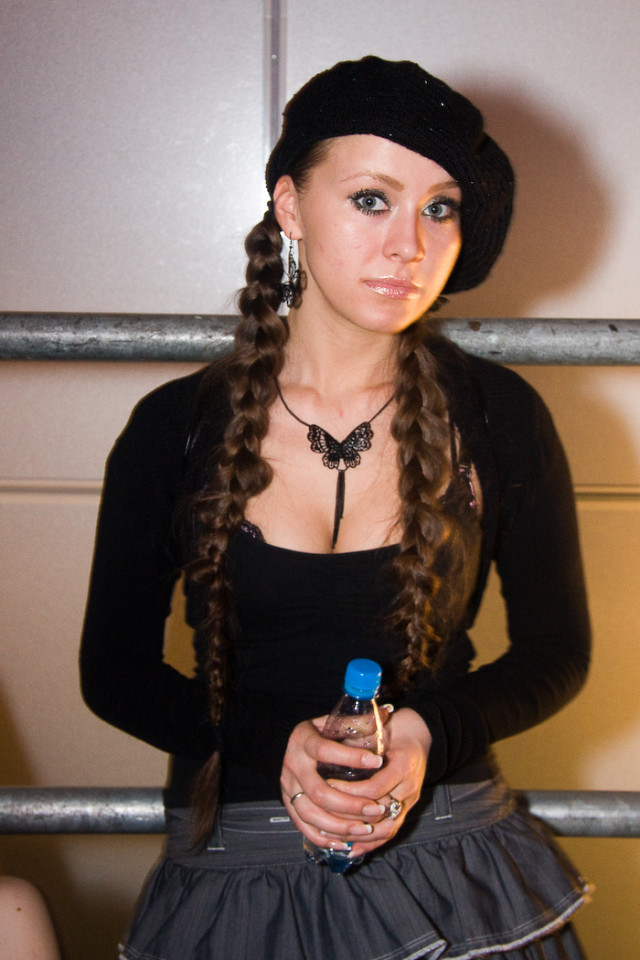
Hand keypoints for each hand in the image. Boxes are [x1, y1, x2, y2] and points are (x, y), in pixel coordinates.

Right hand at [280, 707, 430, 859]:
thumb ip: (357, 721)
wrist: (288, 744)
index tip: (378, 760)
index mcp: (303, 739)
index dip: (352, 757)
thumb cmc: (320, 732)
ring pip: (311, 814)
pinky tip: (346, 842)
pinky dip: (325, 837)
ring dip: (340, 825)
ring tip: (366, 828)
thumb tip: (387, 712)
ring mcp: (287, 787)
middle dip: (350, 804)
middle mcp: (292, 764)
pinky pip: (304, 827)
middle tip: (376, 809)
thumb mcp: (333, 721)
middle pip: (319, 792)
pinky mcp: (288, 804)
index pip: (325, 750)